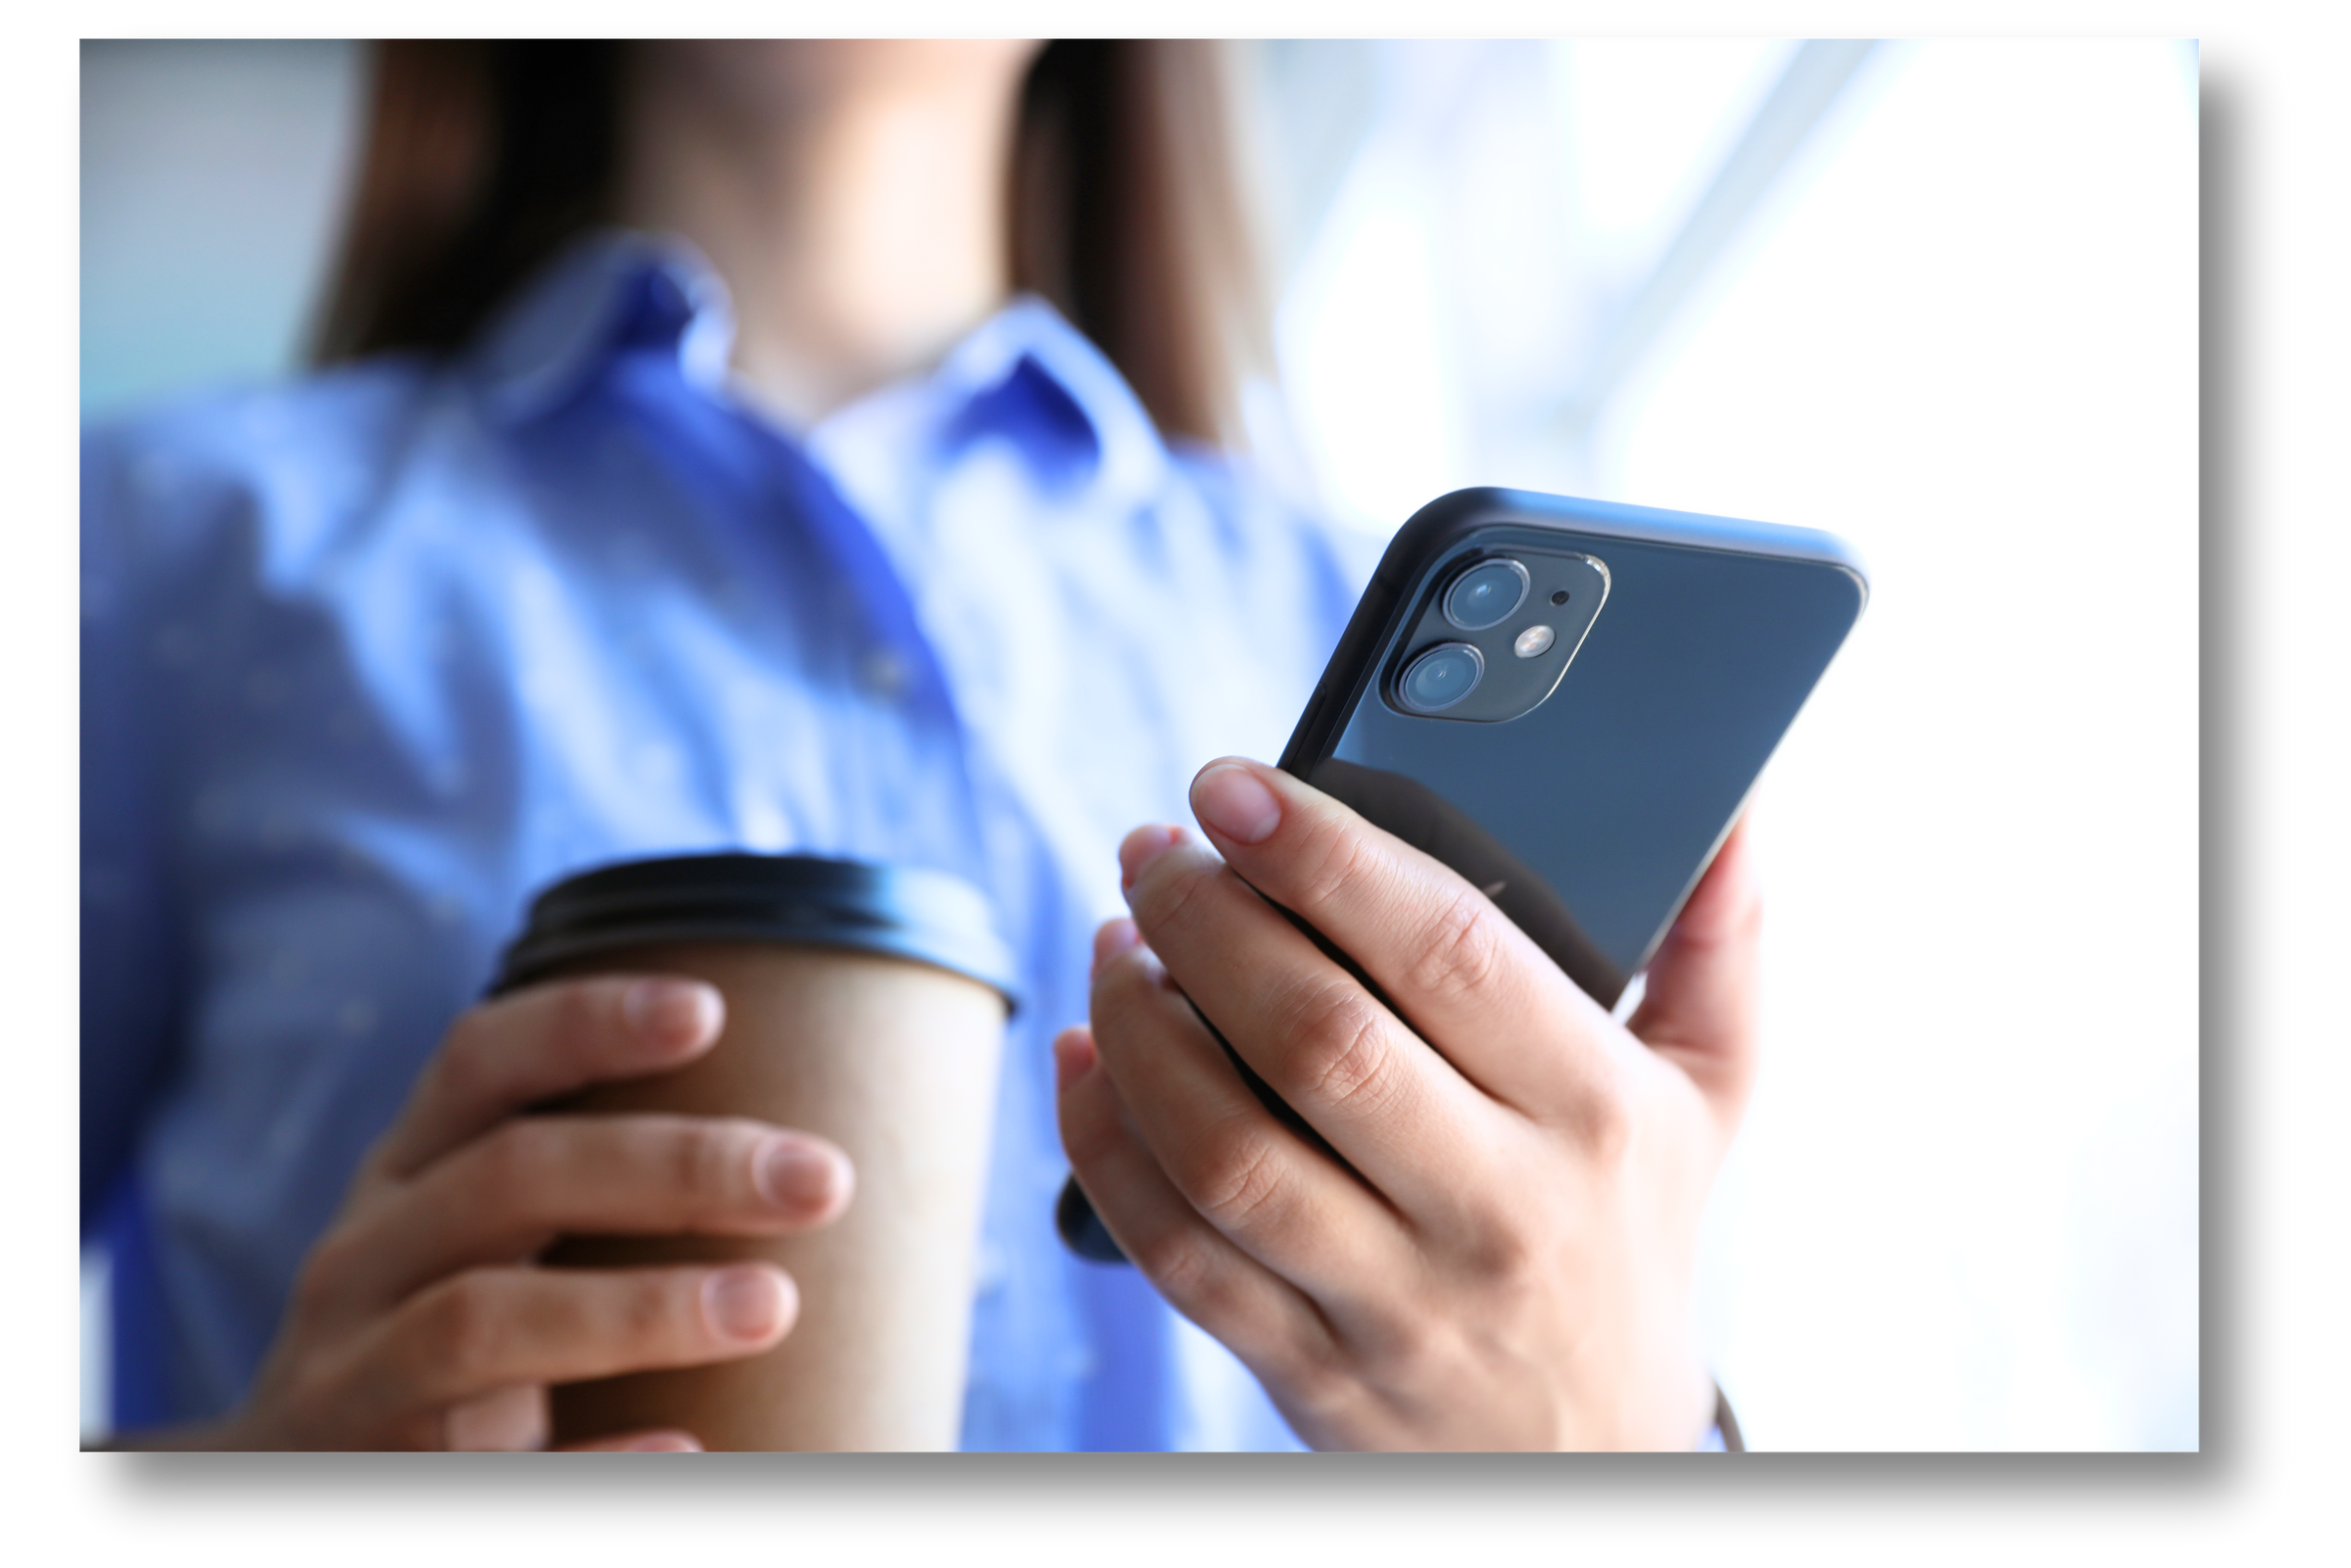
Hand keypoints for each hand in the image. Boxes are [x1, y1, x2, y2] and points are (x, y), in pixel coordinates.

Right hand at [214, 975, 853, 1449]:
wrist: (309, 1485)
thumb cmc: (449, 1344)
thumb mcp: (478, 1243)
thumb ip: (581, 1183)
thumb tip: (790, 1143)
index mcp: (401, 1179)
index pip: (476, 1064)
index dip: (584, 1024)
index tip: (710, 1009)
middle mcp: (360, 1266)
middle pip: (508, 1179)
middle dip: (674, 1165)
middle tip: (821, 1180)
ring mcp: (351, 1384)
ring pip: (478, 1322)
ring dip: (636, 1309)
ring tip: (772, 1305)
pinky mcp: (371, 1485)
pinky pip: (479, 1472)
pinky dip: (593, 1464)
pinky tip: (689, 1447)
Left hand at [1058, 758, 1758, 1449]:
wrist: (1594, 1465)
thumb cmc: (1632, 1241)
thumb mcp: (1709, 1098)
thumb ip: (1716, 947)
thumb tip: (1733, 810)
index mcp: (1594, 1113)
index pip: (1446, 949)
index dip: (1323, 853)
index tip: (1233, 786)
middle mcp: (1498, 1208)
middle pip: (1316, 1038)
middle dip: (1204, 920)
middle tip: (1154, 854)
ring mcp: (1397, 1300)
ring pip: (1226, 1149)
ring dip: (1140, 1027)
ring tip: (1114, 945)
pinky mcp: (1309, 1371)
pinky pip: (1177, 1252)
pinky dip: (1103, 1144)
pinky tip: (1086, 1059)